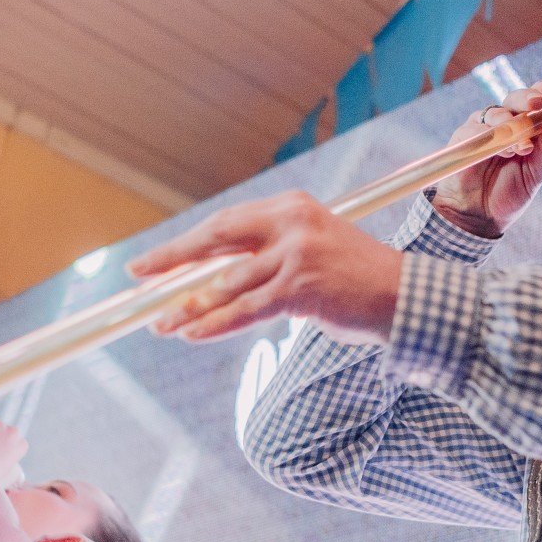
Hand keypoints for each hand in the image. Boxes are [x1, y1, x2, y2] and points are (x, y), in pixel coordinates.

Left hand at [128, 191, 403, 344]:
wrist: (404, 297)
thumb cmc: (354, 281)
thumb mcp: (310, 251)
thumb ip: (269, 256)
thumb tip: (214, 280)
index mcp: (289, 208)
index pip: (225, 223)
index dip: (186, 243)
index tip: (153, 261)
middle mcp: (290, 224)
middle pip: (216, 243)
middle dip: (172, 263)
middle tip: (137, 279)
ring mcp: (295, 254)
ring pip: (226, 284)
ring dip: (188, 307)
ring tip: (159, 324)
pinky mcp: (301, 288)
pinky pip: (245, 310)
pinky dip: (215, 324)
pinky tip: (192, 333)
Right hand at [428, 82, 541, 238]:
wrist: (480, 216)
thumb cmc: (510, 192)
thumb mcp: (537, 172)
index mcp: (528, 126)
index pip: (538, 100)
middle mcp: (506, 122)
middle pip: (517, 98)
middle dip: (528, 98)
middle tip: (537, 104)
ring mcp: (484, 128)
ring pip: (497, 111)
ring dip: (511, 125)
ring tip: (522, 147)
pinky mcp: (464, 137)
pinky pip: (476, 128)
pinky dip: (490, 136)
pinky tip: (502, 151)